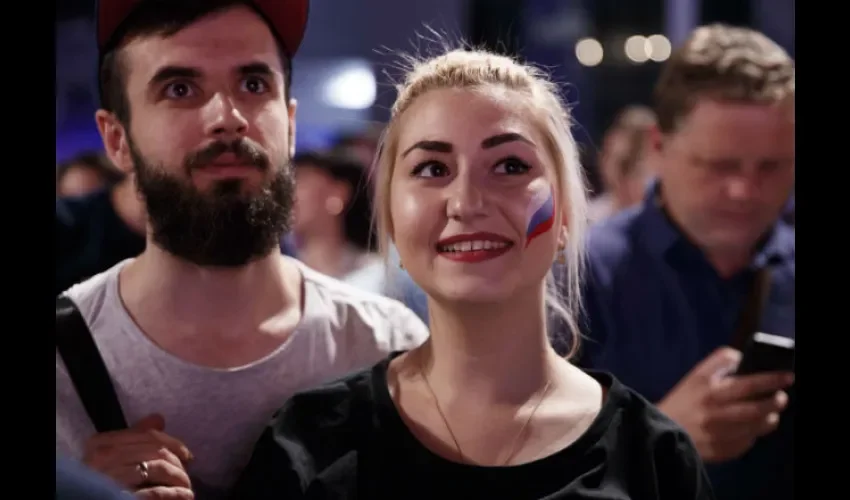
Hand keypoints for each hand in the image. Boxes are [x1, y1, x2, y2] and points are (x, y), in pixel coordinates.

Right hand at [82, 413, 194, 498]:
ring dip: (179, 478)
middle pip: (155, 451)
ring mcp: (108, 478)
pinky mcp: (118, 497)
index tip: (187, 456)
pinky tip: (184, 495)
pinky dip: (175, 493)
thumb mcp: (114, 456)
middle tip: (187, 476)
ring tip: (187, 488)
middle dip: (177, 464)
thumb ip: (135, 437)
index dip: (172, 443)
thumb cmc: (103, 481)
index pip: (146, 435)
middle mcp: (101, 458)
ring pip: (158, 468)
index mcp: (99, 443)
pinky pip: (155, 492)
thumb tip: (158, 419)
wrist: (89, 499)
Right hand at [658, 347, 793, 462]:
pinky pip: (745, 443)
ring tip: (772, 415)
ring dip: (769, 420)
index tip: (788, 377)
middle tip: (782, 398)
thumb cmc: (682, 401)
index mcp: (710, 390)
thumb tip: (739, 356)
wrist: (661, 432)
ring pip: (754, 427)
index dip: (771, 380)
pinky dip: (752, 436)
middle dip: (775, 402)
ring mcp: (719, 433)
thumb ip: (717, 361)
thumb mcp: (695, 375)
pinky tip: (751, 430)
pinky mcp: (721, 451)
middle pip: (755, 408)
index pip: (748, 383)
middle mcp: (716, 412)